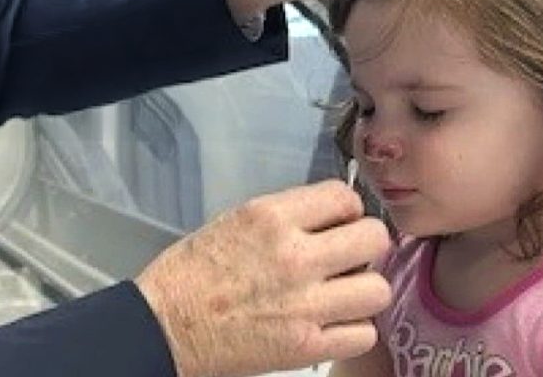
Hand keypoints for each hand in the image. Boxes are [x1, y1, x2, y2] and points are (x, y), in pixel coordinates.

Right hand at [135, 180, 390, 376]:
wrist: (165, 325)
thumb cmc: (190, 273)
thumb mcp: (234, 220)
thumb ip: (285, 218)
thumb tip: (327, 220)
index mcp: (270, 217)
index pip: (343, 197)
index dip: (347, 210)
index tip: (339, 221)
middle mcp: (294, 256)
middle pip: (374, 239)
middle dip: (365, 245)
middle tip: (348, 256)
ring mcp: (305, 304)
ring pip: (377, 289)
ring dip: (362, 291)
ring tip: (340, 294)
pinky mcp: (307, 346)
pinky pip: (364, 334)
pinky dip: (351, 330)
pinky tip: (329, 323)